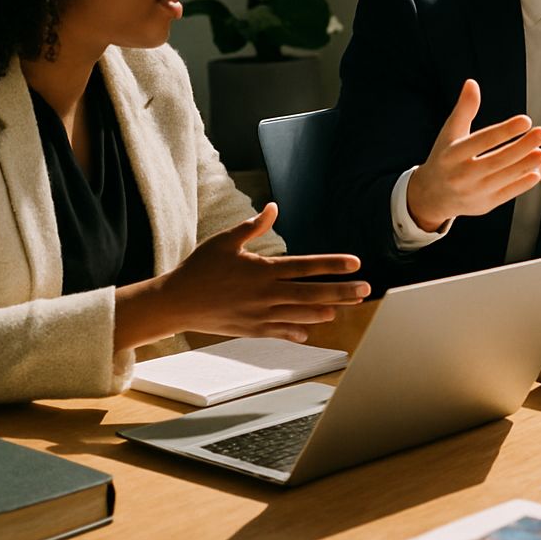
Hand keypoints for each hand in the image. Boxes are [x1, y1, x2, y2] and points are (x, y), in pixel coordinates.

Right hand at [115, 203, 369, 349]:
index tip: (356, 264)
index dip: (333, 265)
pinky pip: (279, 331)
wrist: (175, 303)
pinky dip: (296, 331)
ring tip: (344, 307)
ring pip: (300, 315)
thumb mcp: (225, 241)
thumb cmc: (199, 268)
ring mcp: (259, 315)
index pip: (306, 266)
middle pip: (312, 294)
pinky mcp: (250, 329)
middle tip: (366, 290)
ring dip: (324, 311)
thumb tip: (274, 208)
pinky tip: (310, 330)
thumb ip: (253, 226)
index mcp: (262, 270)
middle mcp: (266, 294)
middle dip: (342, 292)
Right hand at [406, 79, 540, 232]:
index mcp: (452, 154)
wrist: (432, 196)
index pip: (482, 141)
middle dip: (522, 147)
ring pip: (504, 178)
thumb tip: (472, 83)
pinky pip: (507, 194)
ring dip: (526, 165)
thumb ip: (464, 110)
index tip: (526, 120)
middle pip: (497, 160)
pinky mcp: (484, 205)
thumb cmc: (445, 158)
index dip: (505, 130)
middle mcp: (462, 175)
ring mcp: (473, 192)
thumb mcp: (449, 133)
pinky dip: (522, 184)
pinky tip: (537, 172)